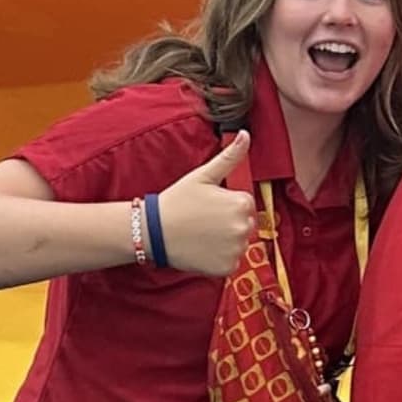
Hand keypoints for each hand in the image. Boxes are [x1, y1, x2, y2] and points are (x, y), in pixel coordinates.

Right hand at [154, 131, 254, 275]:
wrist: (154, 231)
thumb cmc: (178, 201)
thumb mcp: (204, 175)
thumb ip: (230, 157)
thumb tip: (246, 134)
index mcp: (242, 203)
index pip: (244, 205)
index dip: (225, 205)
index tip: (207, 207)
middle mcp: (244, 227)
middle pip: (244, 225)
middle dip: (228, 224)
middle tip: (203, 222)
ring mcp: (237, 249)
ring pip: (238, 244)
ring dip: (224, 242)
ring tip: (201, 235)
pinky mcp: (228, 267)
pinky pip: (230, 262)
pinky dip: (218, 259)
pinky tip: (201, 250)